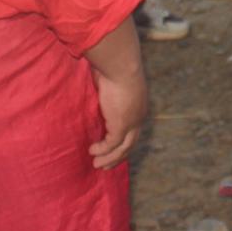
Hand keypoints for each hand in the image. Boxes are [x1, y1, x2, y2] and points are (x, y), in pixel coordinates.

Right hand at [87, 27, 148, 169]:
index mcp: (139, 107)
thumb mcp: (113, 81)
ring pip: (123, 149)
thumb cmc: (115, 67)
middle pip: (131, 143)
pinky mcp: (121, 125)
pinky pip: (111, 144)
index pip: (134, 130)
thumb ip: (107, 89)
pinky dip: (102, 150)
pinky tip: (92, 151)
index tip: (113, 149)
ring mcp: (132, 122)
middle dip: (118, 156)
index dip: (124, 141)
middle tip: (106, 164)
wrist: (121, 65)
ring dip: (110, 158)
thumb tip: (97, 85)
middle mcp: (139, 117)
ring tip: (97, 165)